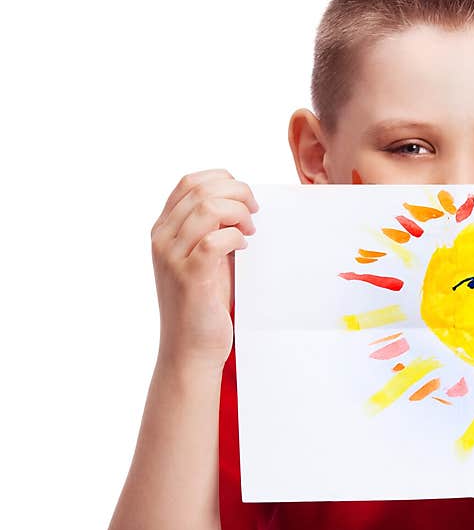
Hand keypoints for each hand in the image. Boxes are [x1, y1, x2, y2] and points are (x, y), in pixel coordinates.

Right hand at [150, 169, 258, 371]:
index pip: (189, 183)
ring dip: (239, 213)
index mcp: (163, 229)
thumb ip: (214, 228)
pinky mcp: (190, 276)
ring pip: (208, 209)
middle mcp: (162, 239)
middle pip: (200, 189)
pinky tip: (244, 248)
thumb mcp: (206, 257)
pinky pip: (216, 240)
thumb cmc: (205, 302)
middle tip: (254, 213)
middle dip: (237, 193)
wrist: (191, 349)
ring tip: (250, 231)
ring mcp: (173, 257)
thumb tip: (242, 201)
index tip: (243, 198)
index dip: (222, 180)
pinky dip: (236, 237)